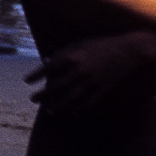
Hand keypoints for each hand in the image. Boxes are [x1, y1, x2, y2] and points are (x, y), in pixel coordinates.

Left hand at [26, 31, 155, 112]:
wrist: (128, 49)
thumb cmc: (100, 44)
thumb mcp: (79, 43)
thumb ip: (62, 53)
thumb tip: (45, 61)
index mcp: (72, 55)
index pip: (49, 67)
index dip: (36, 75)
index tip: (26, 81)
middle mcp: (80, 68)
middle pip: (57, 85)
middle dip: (43, 94)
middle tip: (33, 99)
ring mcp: (93, 79)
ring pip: (71, 96)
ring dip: (58, 104)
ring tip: (49, 110)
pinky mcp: (104, 87)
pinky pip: (89, 101)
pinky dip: (79, 107)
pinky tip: (71, 111)